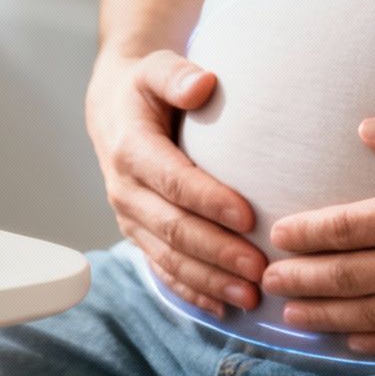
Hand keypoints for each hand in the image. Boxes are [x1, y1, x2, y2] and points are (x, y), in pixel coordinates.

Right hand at [87, 50, 263, 314]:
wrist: (113, 109)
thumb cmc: (146, 87)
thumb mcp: (156, 67)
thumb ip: (177, 74)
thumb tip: (202, 85)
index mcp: (130, 149)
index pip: (173, 181)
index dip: (209, 201)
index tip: (249, 217)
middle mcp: (125, 190)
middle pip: (173, 229)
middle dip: (217, 252)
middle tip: (261, 268)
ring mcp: (131, 218)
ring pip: (169, 257)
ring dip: (209, 279)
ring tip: (251, 295)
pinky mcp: (139, 235)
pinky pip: (163, 270)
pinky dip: (193, 291)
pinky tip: (224, 307)